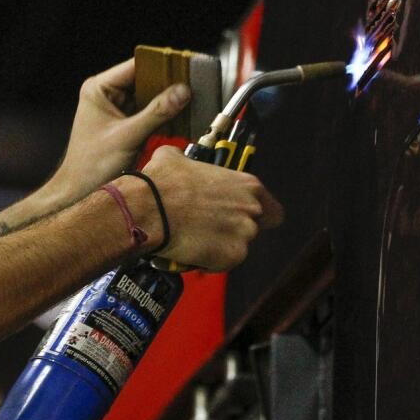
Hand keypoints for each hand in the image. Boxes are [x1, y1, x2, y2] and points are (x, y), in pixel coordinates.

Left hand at [48, 58, 190, 202]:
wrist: (79, 193)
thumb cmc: (90, 166)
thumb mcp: (128, 136)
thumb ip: (157, 113)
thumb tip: (182, 92)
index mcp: (99, 89)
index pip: (136, 66)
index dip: (160, 65)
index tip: (184, 66)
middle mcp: (107, 95)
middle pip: (145, 81)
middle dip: (167, 85)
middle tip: (192, 86)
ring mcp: (117, 110)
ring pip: (150, 98)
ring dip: (167, 101)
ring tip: (189, 100)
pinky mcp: (126, 125)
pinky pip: (150, 114)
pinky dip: (163, 116)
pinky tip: (180, 116)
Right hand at [137, 146, 284, 270]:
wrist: (148, 209)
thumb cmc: (163, 182)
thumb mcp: (176, 158)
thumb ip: (189, 162)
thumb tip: (178, 161)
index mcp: (247, 185)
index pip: (271, 207)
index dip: (256, 213)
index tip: (238, 215)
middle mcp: (252, 209)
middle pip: (255, 227)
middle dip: (235, 229)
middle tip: (211, 228)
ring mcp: (244, 235)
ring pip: (238, 246)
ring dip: (221, 245)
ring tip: (195, 239)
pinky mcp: (231, 256)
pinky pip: (224, 262)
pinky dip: (209, 260)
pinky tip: (190, 249)